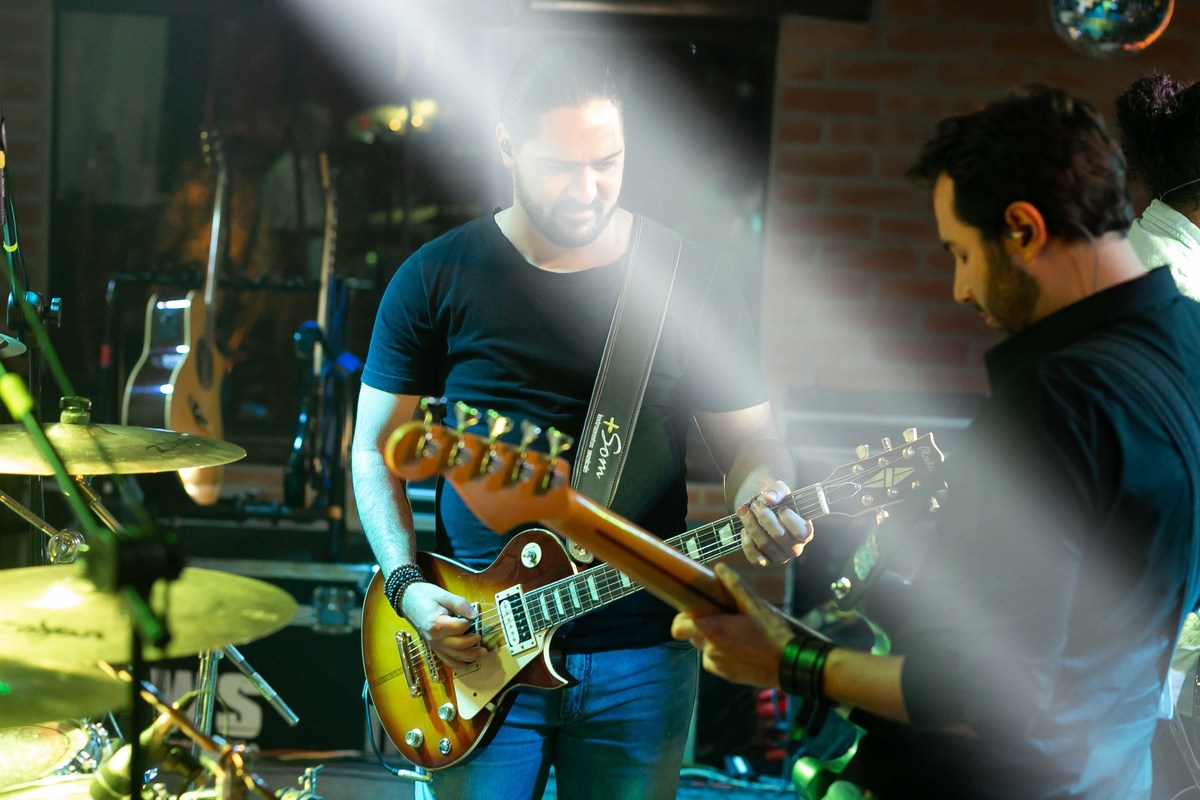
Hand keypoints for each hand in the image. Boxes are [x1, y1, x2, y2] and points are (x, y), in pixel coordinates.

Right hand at [401, 582, 486, 668]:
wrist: (408, 600)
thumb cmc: (424, 596)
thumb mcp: (444, 595)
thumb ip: (460, 604)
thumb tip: (475, 615)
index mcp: (436, 623)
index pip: (460, 627)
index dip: (469, 622)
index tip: (471, 616)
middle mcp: (435, 638)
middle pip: (459, 645)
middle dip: (474, 642)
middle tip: (481, 636)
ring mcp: (434, 644)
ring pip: (455, 656)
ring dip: (471, 656)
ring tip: (482, 652)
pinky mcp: (434, 647)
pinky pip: (446, 660)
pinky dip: (458, 664)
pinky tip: (467, 663)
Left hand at [671, 563, 797, 688]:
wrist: (788, 664)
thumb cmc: (771, 632)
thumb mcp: (754, 605)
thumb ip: (734, 585)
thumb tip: (719, 567)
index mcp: (713, 631)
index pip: (678, 628)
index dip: (682, 618)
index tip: (695, 611)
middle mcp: (709, 650)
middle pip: (693, 635)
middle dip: (703, 626)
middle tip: (723, 618)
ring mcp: (717, 665)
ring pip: (705, 648)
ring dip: (714, 640)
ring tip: (737, 633)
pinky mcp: (726, 676)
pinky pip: (716, 661)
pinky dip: (722, 654)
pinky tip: (742, 648)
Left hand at [738, 480, 813, 565]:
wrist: (766, 512)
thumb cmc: (778, 502)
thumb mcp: (781, 491)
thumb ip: (778, 491)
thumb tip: (768, 498)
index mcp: (806, 532)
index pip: (801, 531)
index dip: (789, 518)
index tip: (781, 507)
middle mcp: (795, 548)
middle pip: (779, 536)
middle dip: (764, 517)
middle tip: (755, 504)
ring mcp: (780, 557)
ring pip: (764, 544)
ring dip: (751, 525)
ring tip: (744, 511)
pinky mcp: (766, 562)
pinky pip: (755, 558)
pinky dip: (747, 543)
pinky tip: (744, 530)